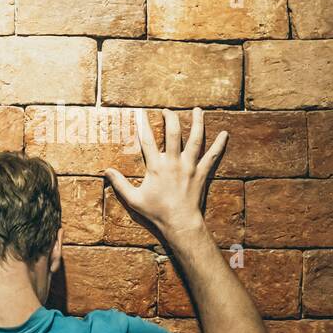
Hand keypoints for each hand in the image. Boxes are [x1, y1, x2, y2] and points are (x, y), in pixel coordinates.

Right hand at [106, 108, 227, 235]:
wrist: (180, 223)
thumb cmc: (156, 212)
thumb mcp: (133, 199)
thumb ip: (120, 184)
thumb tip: (106, 171)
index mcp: (156, 167)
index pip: (147, 141)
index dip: (143, 125)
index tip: (141, 114)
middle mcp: (174, 162)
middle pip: (173, 134)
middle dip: (171, 119)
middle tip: (168, 110)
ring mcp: (190, 167)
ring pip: (195, 140)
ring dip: (197, 123)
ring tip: (197, 110)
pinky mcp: (202, 173)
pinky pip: (213, 156)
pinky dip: (219, 145)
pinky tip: (225, 134)